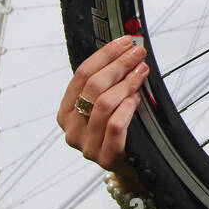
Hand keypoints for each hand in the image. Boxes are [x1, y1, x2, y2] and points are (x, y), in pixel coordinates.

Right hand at [57, 35, 148, 193]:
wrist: (133, 167)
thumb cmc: (121, 131)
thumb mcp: (109, 105)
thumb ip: (110, 83)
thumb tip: (127, 50)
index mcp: (67, 112)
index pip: (81, 75)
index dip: (104, 55)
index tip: (124, 41)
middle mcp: (72, 129)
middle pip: (92, 87)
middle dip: (118, 65)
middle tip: (138, 53)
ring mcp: (87, 145)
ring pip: (104, 104)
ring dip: (126, 83)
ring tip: (141, 72)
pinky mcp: (106, 158)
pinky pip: (115, 126)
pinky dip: (127, 108)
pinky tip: (137, 99)